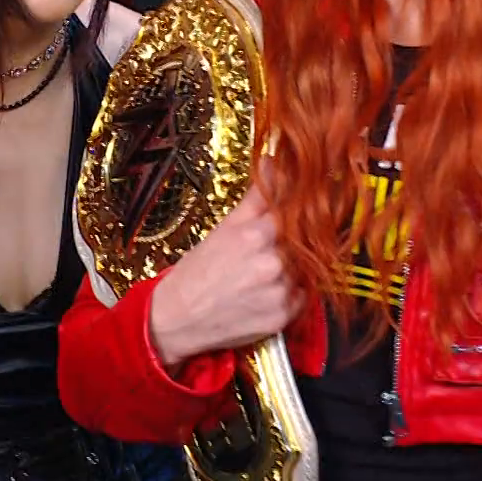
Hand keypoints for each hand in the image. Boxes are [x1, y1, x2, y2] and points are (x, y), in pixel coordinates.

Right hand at [148, 177, 301, 369]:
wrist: (176, 319)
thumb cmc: (197, 272)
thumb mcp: (225, 227)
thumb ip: (257, 196)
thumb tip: (274, 162)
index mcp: (255, 236)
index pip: (296, 212)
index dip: (299, 212)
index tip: (296, 214)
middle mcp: (271, 264)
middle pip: (303, 242)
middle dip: (291, 243)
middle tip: (269, 251)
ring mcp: (278, 293)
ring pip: (304, 269)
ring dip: (292, 268)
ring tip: (263, 273)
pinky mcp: (282, 317)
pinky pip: (302, 297)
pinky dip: (291, 293)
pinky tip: (266, 291)